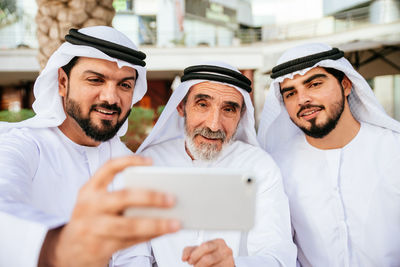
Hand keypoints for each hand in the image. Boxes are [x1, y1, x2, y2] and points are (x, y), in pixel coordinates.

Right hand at [38, 155, 180, 266]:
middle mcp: (89, 207)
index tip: (151, 162)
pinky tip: (164, 232)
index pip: (108, 168)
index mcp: (89, 190)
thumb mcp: (98, 203)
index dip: (130, 162)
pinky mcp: (100, 248)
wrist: (68, 250)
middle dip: (150, 197)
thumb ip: (121, 196)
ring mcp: (94, 228)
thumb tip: (159, 193)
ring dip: (156, 224)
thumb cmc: (93, 219)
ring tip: (176, 223)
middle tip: (172, 198)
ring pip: (129, 225)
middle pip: (123, 197)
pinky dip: (150, 236)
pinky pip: (130, 241)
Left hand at [182, 239, 234, 266]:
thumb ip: (190, 251)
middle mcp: (226, 250)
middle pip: (208, 258)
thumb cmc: (210, 255)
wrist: (223, 263)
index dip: (195, 254)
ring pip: (211, 266)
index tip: (189, 260)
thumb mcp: (200, 250)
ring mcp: (228, 260)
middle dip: (198, 263)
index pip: (205, 246)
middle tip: (194, 265)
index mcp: (218, 242)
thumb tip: (184, 257)